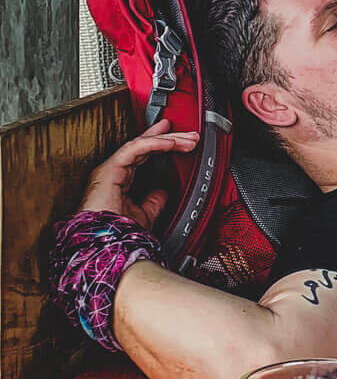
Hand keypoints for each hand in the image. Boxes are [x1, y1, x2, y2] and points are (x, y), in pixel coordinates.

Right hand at [79, 120, 200, 230]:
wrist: (104, 243)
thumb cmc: (116, 233)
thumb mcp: (144, 215)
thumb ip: (153, 203)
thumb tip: (163, 193)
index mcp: (121, 179)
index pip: (144, 155)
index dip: (160, 143)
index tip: (179, 139)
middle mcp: (115, 171)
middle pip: (144, 146)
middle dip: (170, 138)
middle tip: (191, 135)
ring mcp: (110, 169)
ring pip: (141, 145)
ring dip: (167, 139)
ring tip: (187, 138)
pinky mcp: (109, 169)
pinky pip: (134, 150)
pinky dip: (153, 144)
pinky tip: (170, 143)